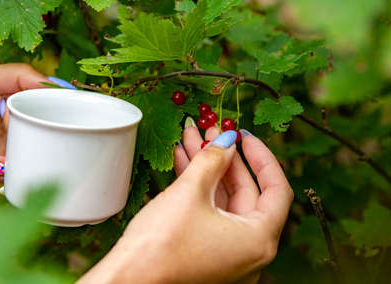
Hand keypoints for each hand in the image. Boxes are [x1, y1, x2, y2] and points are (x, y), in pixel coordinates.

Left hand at [0, 64, 48, 180]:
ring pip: (35, 155)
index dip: (59, 110)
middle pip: (47, 132)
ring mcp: (9, 145)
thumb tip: (57, 85)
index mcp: (18, 99)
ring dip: (24, 158)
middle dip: (43, 139)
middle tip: (26, 138)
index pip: (50, 104)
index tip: (65, 117)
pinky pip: (16, 173)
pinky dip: (8, 172)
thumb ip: (18, 75)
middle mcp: (18, 122)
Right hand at [79, 121, 293, 282]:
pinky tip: (183, 163)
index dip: (262, 157)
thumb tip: (226, 141)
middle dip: (224, 159)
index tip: (244, 135)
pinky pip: (210, 215)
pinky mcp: (207, 254)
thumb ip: (213, 160)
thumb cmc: (160, 245)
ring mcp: (228, 255)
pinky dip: (199, 189)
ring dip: (207, 170)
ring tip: (191, 141)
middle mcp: (249, 252)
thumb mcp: (189, 193)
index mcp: (258, 240)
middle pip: (246, 193)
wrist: (126, 281)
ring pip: (224, 202)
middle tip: (210, 133)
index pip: (277, 189)